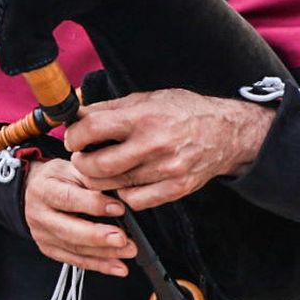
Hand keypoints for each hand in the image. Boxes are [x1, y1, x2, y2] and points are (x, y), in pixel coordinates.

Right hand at [23, 158, 132, 277]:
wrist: (34, 190)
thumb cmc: (58, 178)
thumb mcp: (72, 168)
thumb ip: (93, 179)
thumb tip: (120, 193)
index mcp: (43, 189)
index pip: (68, 199)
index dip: (94, 205)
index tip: (119, 208)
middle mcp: (39, 215)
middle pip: (70, 230)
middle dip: (99, 237)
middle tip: (123, 239)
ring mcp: (43, 235)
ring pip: (75, 249)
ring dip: (105, 253)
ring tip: (128, 250)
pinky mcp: (50, 249)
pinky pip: (76, 261)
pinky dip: (99, 265)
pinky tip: (118, 266)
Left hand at [63, 89, 272, 211]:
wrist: (225, 133)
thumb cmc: (183, 112)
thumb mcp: (146, 99)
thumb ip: (110, 109)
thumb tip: (76, 116)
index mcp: (144, 117)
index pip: (92, 129)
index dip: (74, 136)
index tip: (73, 139)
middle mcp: (154, 145)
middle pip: (97, 165)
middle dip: (81, 162)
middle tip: (82, 156)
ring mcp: (166, 170)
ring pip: (112, 186)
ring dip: (98, 179)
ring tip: (102, 167)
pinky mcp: (175, 190)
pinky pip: (134, 201)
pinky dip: (123, 193)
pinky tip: (125, 181)